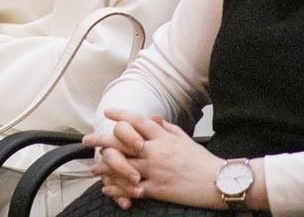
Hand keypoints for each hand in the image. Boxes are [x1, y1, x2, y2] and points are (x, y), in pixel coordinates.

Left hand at [84, 108, 225, 209]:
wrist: (216, 182)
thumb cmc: (201, 160)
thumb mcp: (184, 138)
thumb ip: (166, 127)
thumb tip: (152, 117)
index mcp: (163, 137)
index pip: (137, 121)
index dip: (120, 115)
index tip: (107, 113)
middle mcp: (156, 151)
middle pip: (123, 142)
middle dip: (102, 139)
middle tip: (88, 140)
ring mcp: (155, 171)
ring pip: (123, 166)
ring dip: (105, 166)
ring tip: (94, 167)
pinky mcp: (157, 190)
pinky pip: (131, 189)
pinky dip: (117, 188)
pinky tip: (107, 187)